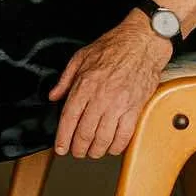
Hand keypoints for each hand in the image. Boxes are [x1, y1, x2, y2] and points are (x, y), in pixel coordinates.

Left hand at [48, 14, 172, 158]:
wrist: (142, 43)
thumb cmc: (113, 47)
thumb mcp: (80, 57)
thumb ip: (65, 80)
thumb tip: (53, 96)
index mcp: (84, 85)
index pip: (69, 118)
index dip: (63, 138)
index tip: (60, 148)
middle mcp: (101, 97)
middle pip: (85, 133)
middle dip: (78, 148)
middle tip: (76, 152)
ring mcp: (119, 104)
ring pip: (104, 138)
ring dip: (96, 151)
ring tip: (92, 153)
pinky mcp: (135, 108)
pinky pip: (125, 134)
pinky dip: (117, 146)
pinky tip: (111, 148)